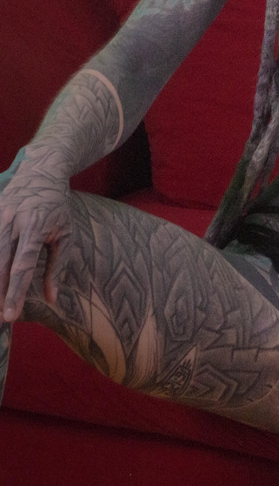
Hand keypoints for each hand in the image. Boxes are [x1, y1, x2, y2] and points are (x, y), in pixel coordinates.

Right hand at [0, 160, 73, 321]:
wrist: (40, 170)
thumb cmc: (57, 206)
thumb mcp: (65, 233)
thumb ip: (57, 267)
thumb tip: (52, 299)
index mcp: (35, 225)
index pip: (23, 265)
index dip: (15, 292)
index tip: (10, 315)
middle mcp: (12, 220)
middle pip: (0, 263)